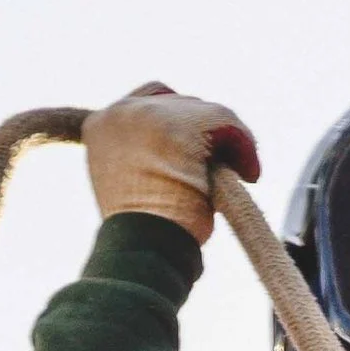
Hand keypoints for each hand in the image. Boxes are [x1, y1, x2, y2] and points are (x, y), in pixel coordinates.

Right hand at [81, 82, 260, 244]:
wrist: (143, 247)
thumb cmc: (140, 234)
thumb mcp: (131, 186)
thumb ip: (146, 158)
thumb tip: (189, 152)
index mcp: (100, 126)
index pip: (144, 104)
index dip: (171, 122)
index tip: (187, 150)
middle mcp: (120, 111)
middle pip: (177, 103)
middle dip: (200, 134)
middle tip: (211, 169)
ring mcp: (150, 114)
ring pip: (204, 111)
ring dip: (222, 141)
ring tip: (230, 177)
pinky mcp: (182, 124)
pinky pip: (225, 121)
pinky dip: (242, 146)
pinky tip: (249, 173)